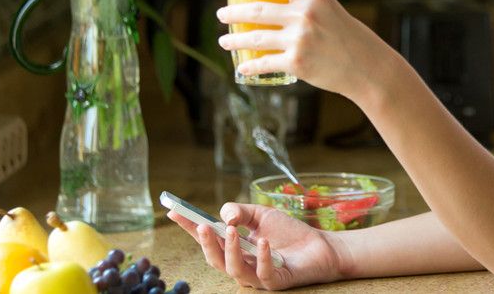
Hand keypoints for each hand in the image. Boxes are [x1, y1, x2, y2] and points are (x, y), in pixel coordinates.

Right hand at [168, 203, 346, 289]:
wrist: (319, 245)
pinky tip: (262, 242)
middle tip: (203, 226)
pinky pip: (263, 274)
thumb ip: (241, 212)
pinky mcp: (275, 281)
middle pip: (215, 259)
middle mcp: (241, 263)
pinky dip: (261, 258)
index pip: (207, 238)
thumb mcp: (261, 214)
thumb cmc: (287, 232)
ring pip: (234, 269)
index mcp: (234, 247)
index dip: (189, 227)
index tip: (173, 211)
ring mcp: (256, 275)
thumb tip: (225, 216)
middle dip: (206, 243)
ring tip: (233, 231)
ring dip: (230, 250)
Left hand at [217, 0, 395, 100]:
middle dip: (232, 12)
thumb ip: (302, 4)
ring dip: (234, 40)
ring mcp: (299, 39)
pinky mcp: (297, 63)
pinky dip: (250, 67)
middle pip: (256, 10)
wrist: (367, 66)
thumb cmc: (346, 36)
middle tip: (221, 14)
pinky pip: (265, 63)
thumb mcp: (328, 8)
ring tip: (224, 41)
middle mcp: (304, 14)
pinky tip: (242, 68)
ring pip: (255, 38)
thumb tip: (269, 4)